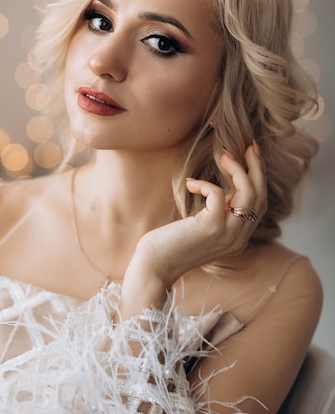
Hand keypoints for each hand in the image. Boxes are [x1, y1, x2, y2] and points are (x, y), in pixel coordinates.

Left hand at [123, 143, 266, 301]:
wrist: (154, 267)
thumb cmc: (170, 245)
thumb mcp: (200, 229)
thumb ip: (216, 215)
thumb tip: (220, 192)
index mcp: (238, 239)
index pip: (259, 205)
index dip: (259, 179)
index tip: (252, 157)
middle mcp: (238, 238)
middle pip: (259, 197)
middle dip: (257, 168)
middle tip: (250, 146)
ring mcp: (227, 234)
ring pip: (248, 194)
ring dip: (238, 170)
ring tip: (225, 155)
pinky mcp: (211, 227)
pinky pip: (218, 194)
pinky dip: (206, 183)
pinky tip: (191, 184)